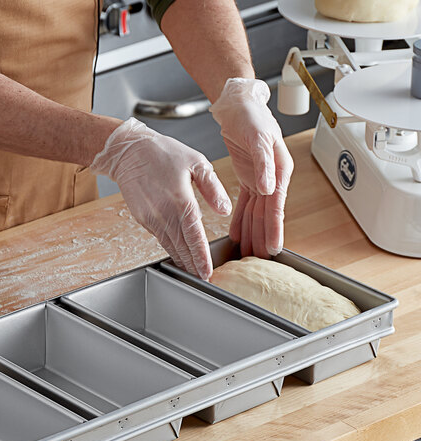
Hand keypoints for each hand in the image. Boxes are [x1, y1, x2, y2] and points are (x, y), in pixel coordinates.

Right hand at [90, 118, 231, 279]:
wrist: (128, 151)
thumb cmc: (163, 153)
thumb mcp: (196, 162)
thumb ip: (213, 188)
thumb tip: (225, 209)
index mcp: (181, 200)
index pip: (195, 236)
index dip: (201, 257)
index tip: (207, 271)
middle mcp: (164, 213)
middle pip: (181, 247)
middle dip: (192, 265)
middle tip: (202, 278)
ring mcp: (151, 218)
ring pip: (169, 245)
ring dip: (181, 259)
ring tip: (191, 270)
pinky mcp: (142, 218)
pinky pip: (159, 237)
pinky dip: (169, 247)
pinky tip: (177, 252)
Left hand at [210, 78, 293, 256]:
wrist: (238, 105)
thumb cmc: (252, 116)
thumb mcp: (259, 137)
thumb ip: (264, 163)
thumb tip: (269, 188)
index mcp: (280, 170)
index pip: (276, 206)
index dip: (274, 228)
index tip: (274, 248)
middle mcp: (272, 179)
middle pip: (267, 215)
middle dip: (263, 238)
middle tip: (258, 260)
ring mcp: (260, 180)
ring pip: (256, 213)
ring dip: (252, 233)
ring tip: (247, 253)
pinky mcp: (248, 179)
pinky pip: (245, 205)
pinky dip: (240, 220)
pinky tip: (237, 234)